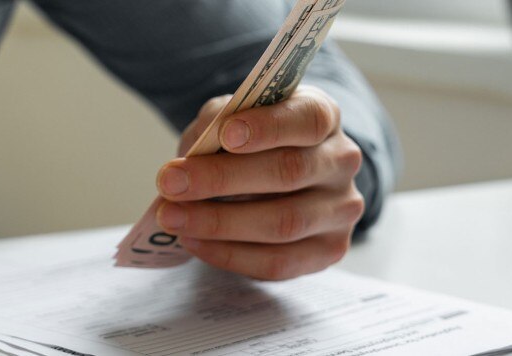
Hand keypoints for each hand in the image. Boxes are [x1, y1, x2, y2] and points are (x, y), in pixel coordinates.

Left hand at [155, 85, 363, 279]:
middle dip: (222, 178)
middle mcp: (341, 161)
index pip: (308, 118)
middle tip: (170, 182)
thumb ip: (216, 124)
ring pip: (284, 222)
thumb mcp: (231, 118)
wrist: (275, 178)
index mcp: (323, 115)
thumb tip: (192, 157)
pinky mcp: (329, 250)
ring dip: (219, 223)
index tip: (226, 135)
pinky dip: (229, 254)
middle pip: (289, 171)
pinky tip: (194, 241)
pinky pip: (279, 262)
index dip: (268, 127)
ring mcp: (341, 209)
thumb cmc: (250, 142)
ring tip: (172, 217)